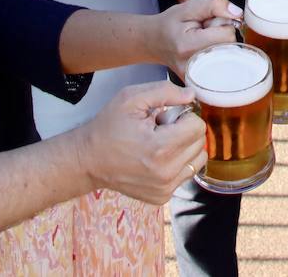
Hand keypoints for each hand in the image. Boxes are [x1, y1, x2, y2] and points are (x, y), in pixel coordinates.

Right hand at [77, 80, 206, 205]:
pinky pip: (185, 174)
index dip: (184, 116)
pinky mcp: (162, 197)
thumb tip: (192, 96)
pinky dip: (177, 163)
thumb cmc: (108, 127)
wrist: (87, 160)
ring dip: (185, 148)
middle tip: (160, 130)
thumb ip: (165, 91)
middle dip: (184, 131)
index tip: (165, 117)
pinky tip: (156, 158)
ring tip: (160, 143)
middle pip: (199, 143)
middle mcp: (165, 172)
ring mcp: (164, 188)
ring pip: (197, 160)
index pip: (198, 127)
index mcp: (160, 148)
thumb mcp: (131, 98)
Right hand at [154, 0, 241, 73]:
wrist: (153, 42)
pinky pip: (222, 68)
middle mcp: (192, 66)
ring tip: (203, 42)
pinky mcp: (198, 84)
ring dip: (219, 46)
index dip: (223, 24)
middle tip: (204, 33)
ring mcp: (195, 79)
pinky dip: (217, 57)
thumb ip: (214, 5)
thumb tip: (237, 13)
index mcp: (187, 46)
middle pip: (230, 48)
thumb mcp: (189, 7)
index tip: (208, 23)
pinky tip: (205, 52)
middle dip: (221, 36)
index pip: (227, 35)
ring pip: (228, 58)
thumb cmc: (170, 24)